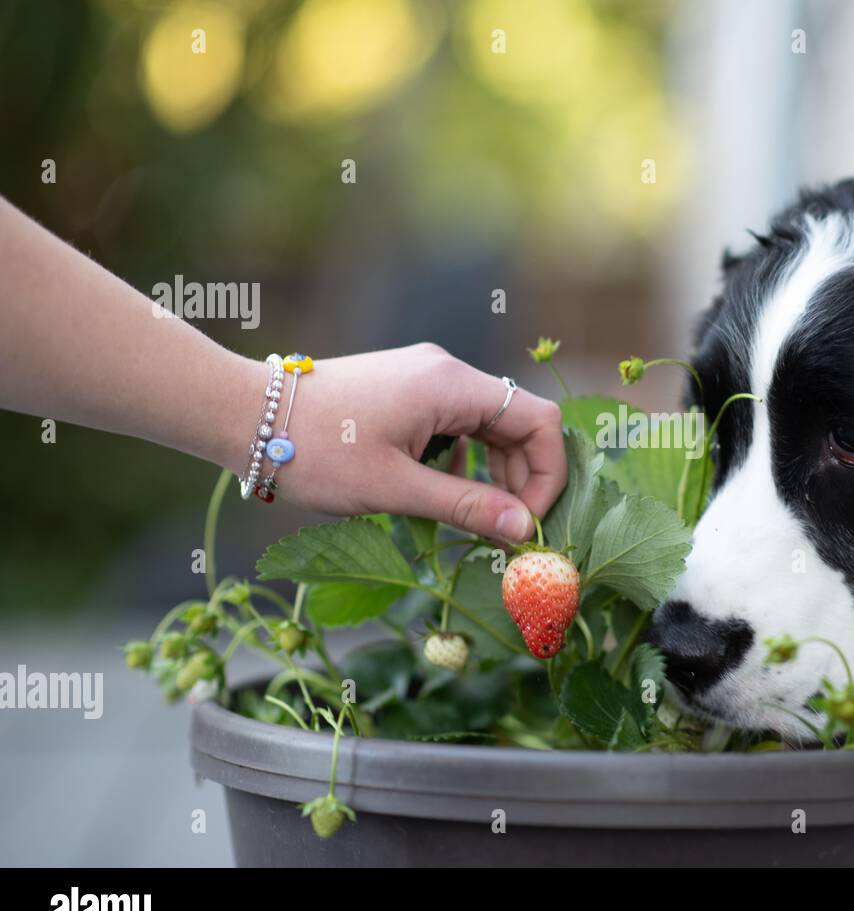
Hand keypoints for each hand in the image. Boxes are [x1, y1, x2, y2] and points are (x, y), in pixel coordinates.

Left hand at [241, 344, 565, 542]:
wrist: (244, 416)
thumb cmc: (315, 452)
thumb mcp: (394, 488)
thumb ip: (465, 507)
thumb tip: (524, 530)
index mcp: (451, 385)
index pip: (538, 420)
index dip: (548, 473)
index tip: (528, 522)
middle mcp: (446, 373)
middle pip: (518, 424)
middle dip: (523, 481)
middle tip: (506, 533)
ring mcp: (426, 380)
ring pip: (490, 429)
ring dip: (494, 477)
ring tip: (476, 523)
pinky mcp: (408, 392)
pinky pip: (459, 427)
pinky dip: (465, 464)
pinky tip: (445, 498)